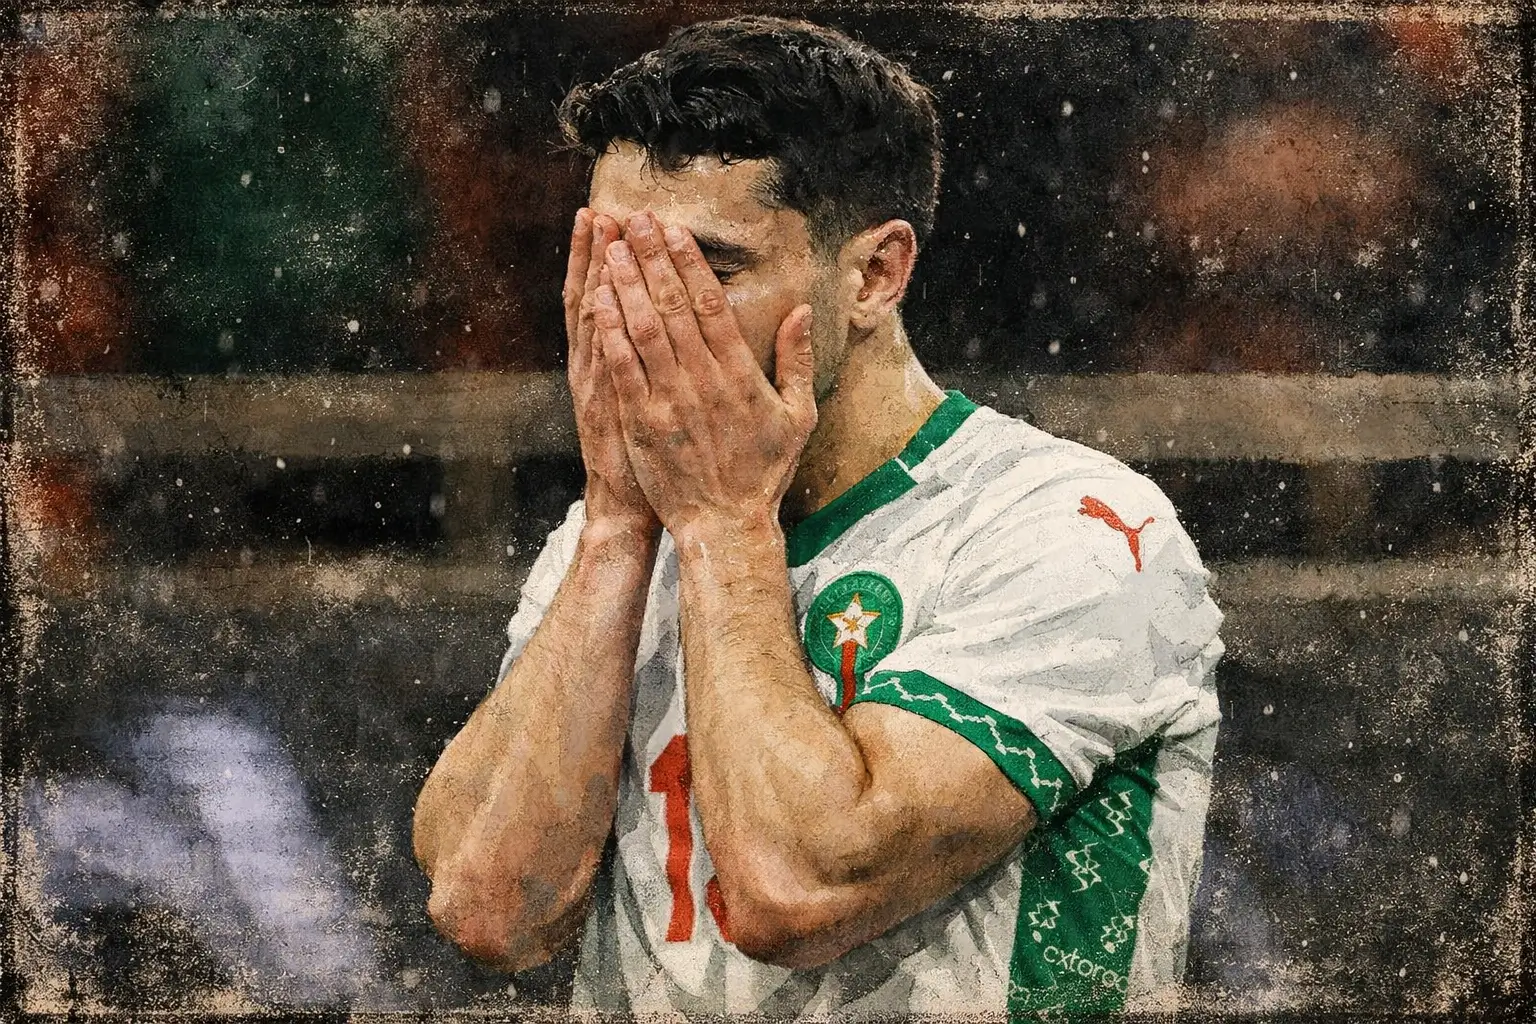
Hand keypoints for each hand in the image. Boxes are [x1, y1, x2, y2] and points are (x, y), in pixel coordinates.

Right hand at [563, 208, 657, 528]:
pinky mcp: (612, 408)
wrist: (629, 507)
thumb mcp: (644, 402)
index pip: (601, 299)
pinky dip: (603, 327)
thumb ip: (650, 360)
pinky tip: (605, 292)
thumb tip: (662, 319)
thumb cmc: (648, 454)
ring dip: (598, 277)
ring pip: (594, 323)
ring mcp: (599, 387)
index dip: (600, 259)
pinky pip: (607, 361)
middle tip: (603, 210)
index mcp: (607, 363)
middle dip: (599, 255)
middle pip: (593, 299)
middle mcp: (595, 368)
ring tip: (602, 234)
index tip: (604, 218)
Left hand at [592, 211, 816, 539]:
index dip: (690, 264)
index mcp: (740, 375)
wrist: (725, 525)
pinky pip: (622, 368)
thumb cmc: (764, 473)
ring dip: (627, 285)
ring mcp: (669, 401)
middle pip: (673, 307)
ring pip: (643, 330)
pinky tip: (598, 301)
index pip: (712, 305)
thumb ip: (796, 361)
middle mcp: (703, 382)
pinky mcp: (642, 422)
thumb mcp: (797, 417)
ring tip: (614, 247)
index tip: (675, 230)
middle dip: (653, 259)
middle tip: (636, 219)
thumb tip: (800, 310)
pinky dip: (609, 331)